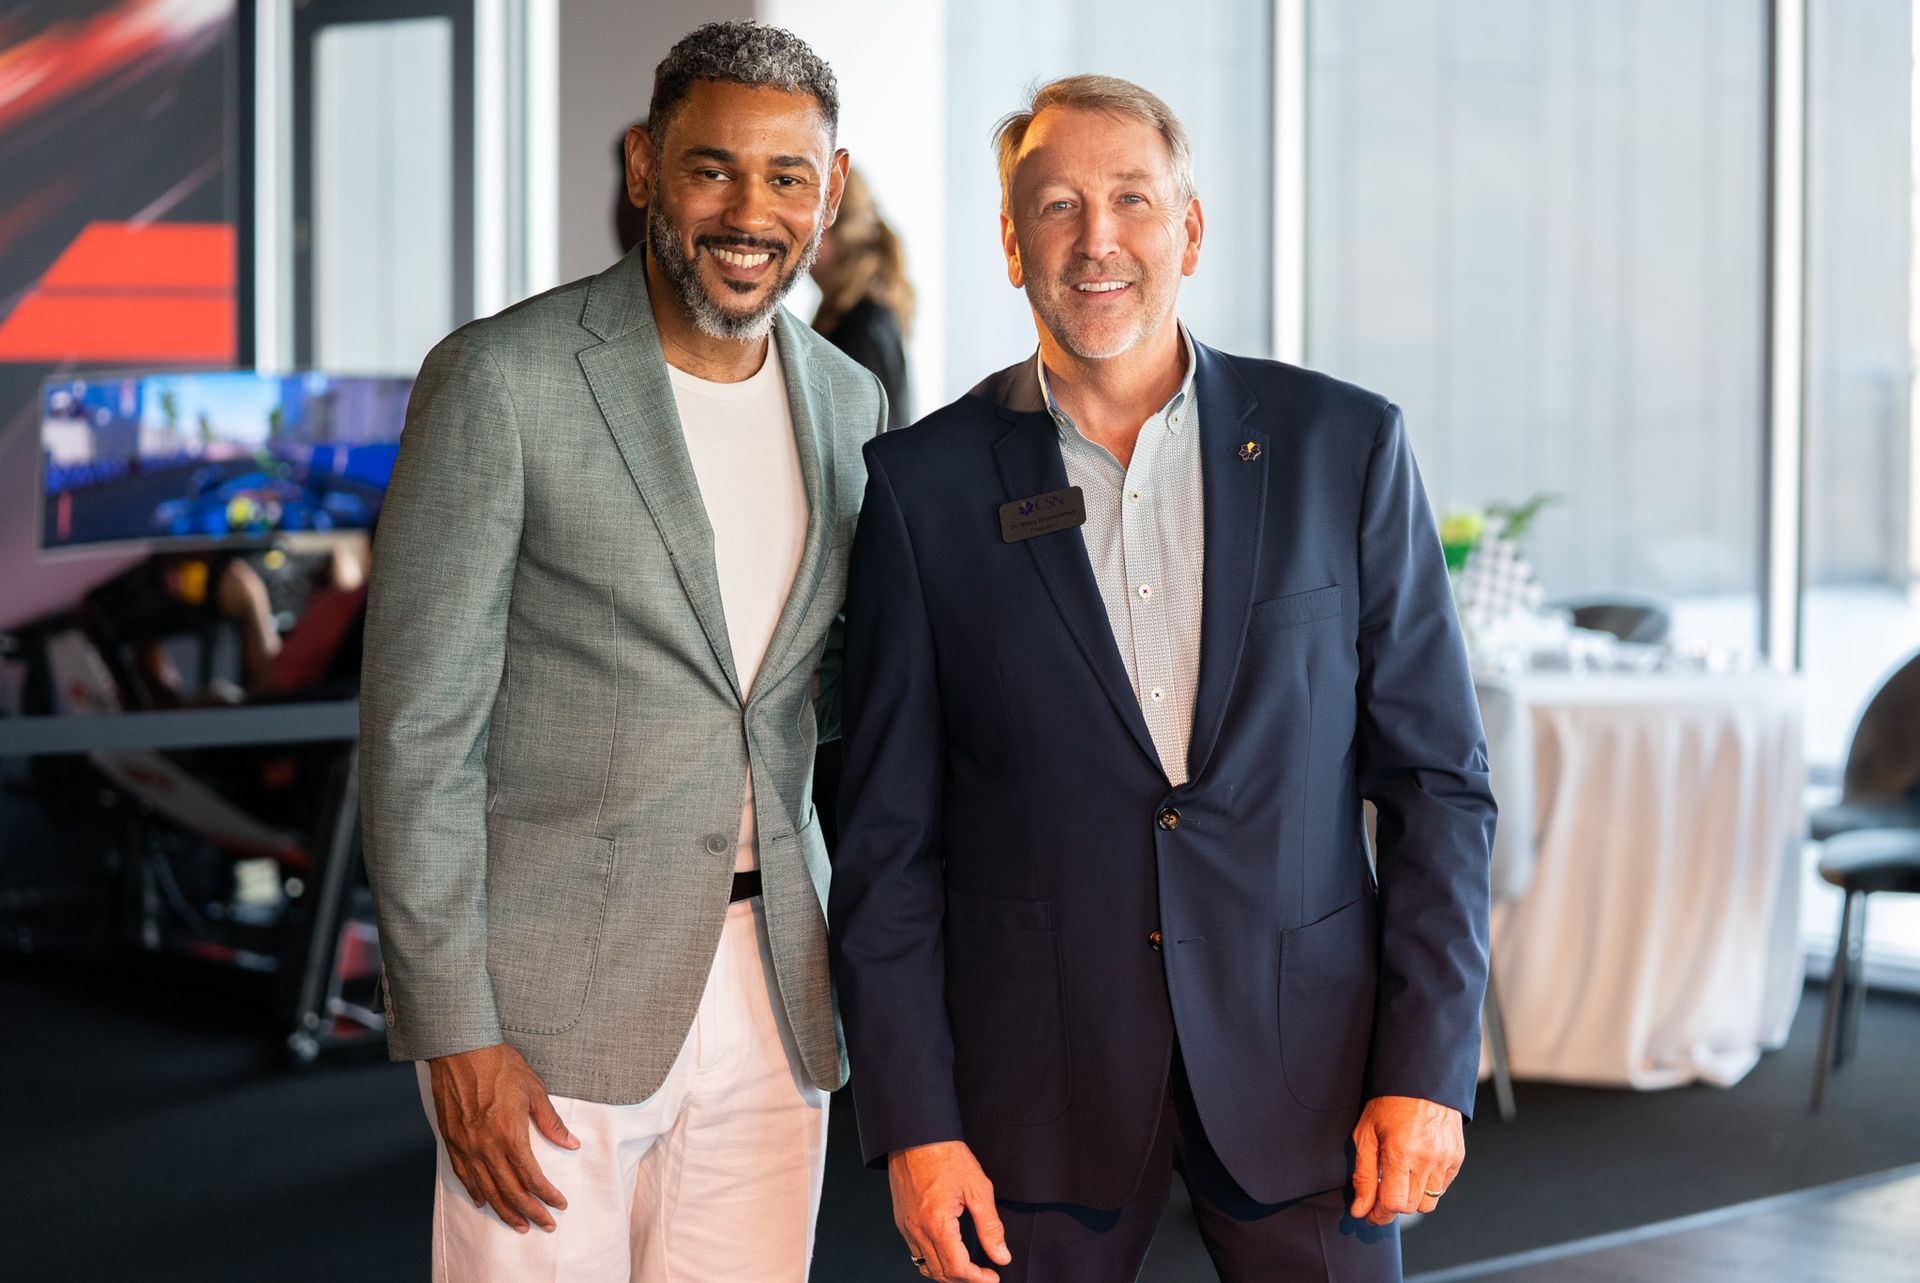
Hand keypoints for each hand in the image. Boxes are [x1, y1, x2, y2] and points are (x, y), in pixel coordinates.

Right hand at [428, 1042, 579, 1232]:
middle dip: (530, 1211)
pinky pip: (463, 1175)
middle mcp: (486, 1147)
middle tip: (545, 1224)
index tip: (559, 1204)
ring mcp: (466, 1146)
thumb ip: (551, 1122)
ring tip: (519, 1225)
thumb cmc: (501, 1065)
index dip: (547, 1195)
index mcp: (510, 1135)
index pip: (531, 1177)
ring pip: (487, 1189)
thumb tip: (572, 1143)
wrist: (460, 1049)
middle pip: (510, 1191)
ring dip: (504, 1210)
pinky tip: (485, 1202)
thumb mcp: (534, 1090)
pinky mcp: (451, 1141)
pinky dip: (476, 1192)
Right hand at [888, 1140, 1011, 1281]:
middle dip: (965, 1280)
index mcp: (937, 1223)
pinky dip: (933, 1261)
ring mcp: (906, 1226)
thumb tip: (1001, 1255)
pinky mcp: (902, 1220)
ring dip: (948, 1273)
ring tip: (968, 1270)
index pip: (957, 1268)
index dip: (978, 1279)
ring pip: (926, 1266)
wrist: (917, 1135)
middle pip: (941, 1273)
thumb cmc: (946, 1155)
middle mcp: (918, 1229)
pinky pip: (916, 1252)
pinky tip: (947, 1254)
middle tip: (985, 1276)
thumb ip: (991, 1227)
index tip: (993, 1277)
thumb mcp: (978, 1188)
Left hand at [1349, 1095, 1463, 1225]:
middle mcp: (1427, 1159)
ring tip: (1398, 1182)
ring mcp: (1446, 1160)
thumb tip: (1360, 1209)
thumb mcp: (1366, 1134)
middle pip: (1411, 1207)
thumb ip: (1363, 1175)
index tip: (1368, 1212)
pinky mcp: (1457, 1159)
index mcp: (1401, 1152)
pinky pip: (1442, 1189)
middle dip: (1392, 1208)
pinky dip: (1426, 1187)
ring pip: (1428, 1203)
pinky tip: (1414, 1171)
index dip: (1379, 1214)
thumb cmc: (1390, 1103)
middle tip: (1379, 1197)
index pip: (1394, 1204)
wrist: (1422, 1080)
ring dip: (1410, 1199)